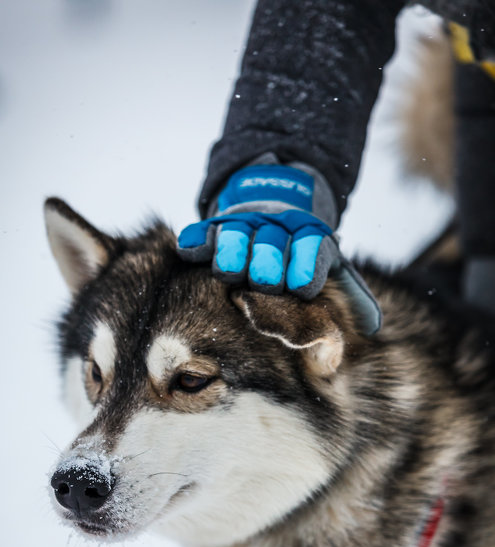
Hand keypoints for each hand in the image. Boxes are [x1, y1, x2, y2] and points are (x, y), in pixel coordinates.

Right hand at [178, 163, 380, 334]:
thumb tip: (374, 325)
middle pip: (270, 250)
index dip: (306, 270)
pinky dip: (197, 241)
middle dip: (267, 268)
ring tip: (231, 272)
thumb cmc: (303, 255)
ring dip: (234, 256)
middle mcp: (277, 232)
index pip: (311, 253)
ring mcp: (245, 227)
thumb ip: (352, 294)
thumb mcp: (332, 266)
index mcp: (311, 241)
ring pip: (236, 239)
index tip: (301, 287)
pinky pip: (204, 233)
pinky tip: (191, 251)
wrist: (277, 201)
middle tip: (263, 283)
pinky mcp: (216, 226)